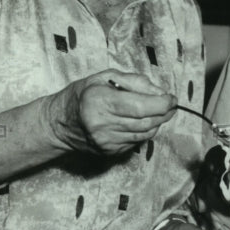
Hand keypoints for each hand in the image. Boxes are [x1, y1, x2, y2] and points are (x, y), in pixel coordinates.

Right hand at [47, 67, 176, 155]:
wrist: (58, 123)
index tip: (171, 98)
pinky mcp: (110, 152)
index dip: (162, 103)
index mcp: (100, 101)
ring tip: (156, 110)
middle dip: (164, 112)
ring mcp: (106, 142)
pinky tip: (139, 121)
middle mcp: (103, 124)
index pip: (141, 107)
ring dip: (157, 122)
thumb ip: (134, 81)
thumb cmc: (82, 95)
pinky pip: (137, 141)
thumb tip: (159, 92)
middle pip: (147, 122)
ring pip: (145, 133)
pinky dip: (144, 131)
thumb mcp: (104, 77)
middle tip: (170, 104)